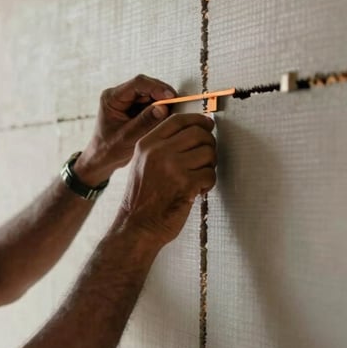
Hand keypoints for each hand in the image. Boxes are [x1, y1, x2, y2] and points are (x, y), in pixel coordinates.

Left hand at [74, 74, 178, 185]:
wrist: (102, 160)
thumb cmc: (108, 150)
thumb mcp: (127, 138)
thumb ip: (144, 122)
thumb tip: (163, 108)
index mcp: (112, 98)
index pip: (137, 84)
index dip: (156, 88)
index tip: (170, 96)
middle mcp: (120, 95)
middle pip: (147, 87)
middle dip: (162, 95)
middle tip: (175, 106)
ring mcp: (128, 101)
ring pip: (151, 95)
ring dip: (162, 103)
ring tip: (169, 116)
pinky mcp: (136, 109)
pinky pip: (152, 104)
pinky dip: (160, 110)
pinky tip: (165, 120)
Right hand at [119, 112, 216, 245]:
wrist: (136, 227)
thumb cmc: (142, 199)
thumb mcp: (142, 164)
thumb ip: (161, 147)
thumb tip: (194, 132)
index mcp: (146, 144)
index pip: (178, 120)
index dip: (198, 120)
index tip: (207, 125)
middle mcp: (158, 152)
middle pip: (198, 133)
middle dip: (208, 144)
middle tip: (206, 158)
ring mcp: (172, 167)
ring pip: (208, 153)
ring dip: (209, 166)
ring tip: (198, 177)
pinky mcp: (185, 184)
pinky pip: (210, 174)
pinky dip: (208, 183)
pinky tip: (197, 191)